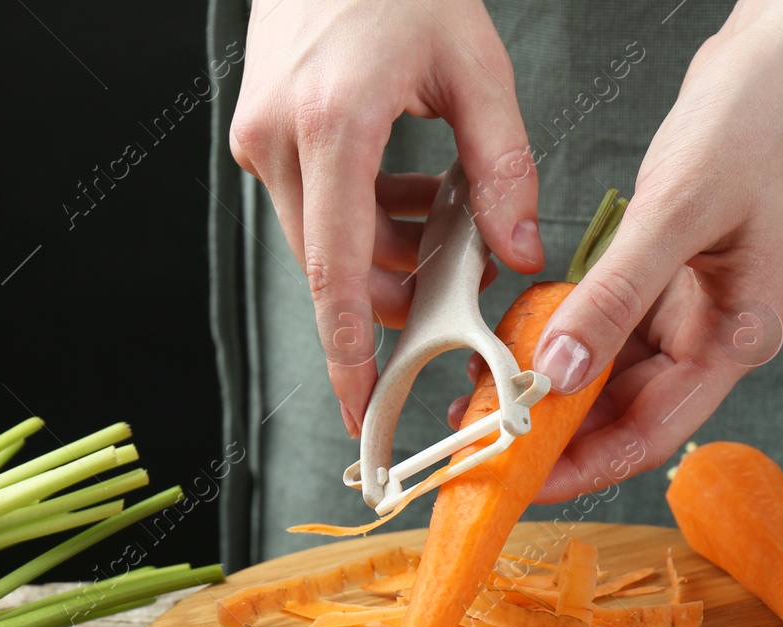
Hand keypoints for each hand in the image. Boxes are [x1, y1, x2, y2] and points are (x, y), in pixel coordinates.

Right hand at [228, 0, 544, 435]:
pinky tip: (409, 183)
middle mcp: (281, 140)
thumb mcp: (475, 67)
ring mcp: (262, 138)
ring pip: (329, 242)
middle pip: (338, 267)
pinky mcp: (263, 134)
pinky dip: (365, 214)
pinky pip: (317, 207)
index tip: (361, 404)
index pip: (338, 271)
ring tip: (443, 203)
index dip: (349, 350)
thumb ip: (502, 169)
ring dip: (388, 246)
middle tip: (462, 270)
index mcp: (333, 125)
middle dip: (400, 286)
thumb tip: (519, 253)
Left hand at [514, 0, 782, 502]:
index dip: (582, 466)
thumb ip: (615, 297)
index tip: (520, 482)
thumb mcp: (677, 213)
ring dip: (551, 383)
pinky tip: (516, 334)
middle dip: (555, 431)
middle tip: (483, 439)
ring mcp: (690, 306)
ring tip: (485, 391)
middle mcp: (715, 332)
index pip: (650, 432)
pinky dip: (562, 330)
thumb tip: (560, 371)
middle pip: (625, 412)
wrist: (780, 58)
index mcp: (737, 336)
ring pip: (609, 371)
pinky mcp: (665, 274)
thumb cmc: (757, 125)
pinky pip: (605, 322)